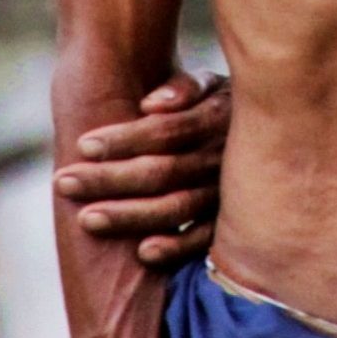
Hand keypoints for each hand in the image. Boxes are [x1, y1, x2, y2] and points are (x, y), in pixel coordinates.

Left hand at [54, 69, 228, 266]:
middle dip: (111, 178)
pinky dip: (177, 247)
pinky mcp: (234, 223)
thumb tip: (150, 105)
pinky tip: (143, 251)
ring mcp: (231, 191)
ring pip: (179, 206)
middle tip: (64, 182)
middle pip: (164, 170)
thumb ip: (186, 88)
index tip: (83, 146)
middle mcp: (226, 155)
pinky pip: (206, 239)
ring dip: (130, 215)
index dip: (125, 139)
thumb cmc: (221, 106)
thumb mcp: (213, 86)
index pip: (167, 131)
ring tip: (87, 218)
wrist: (272, 137)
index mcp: (219, 114)